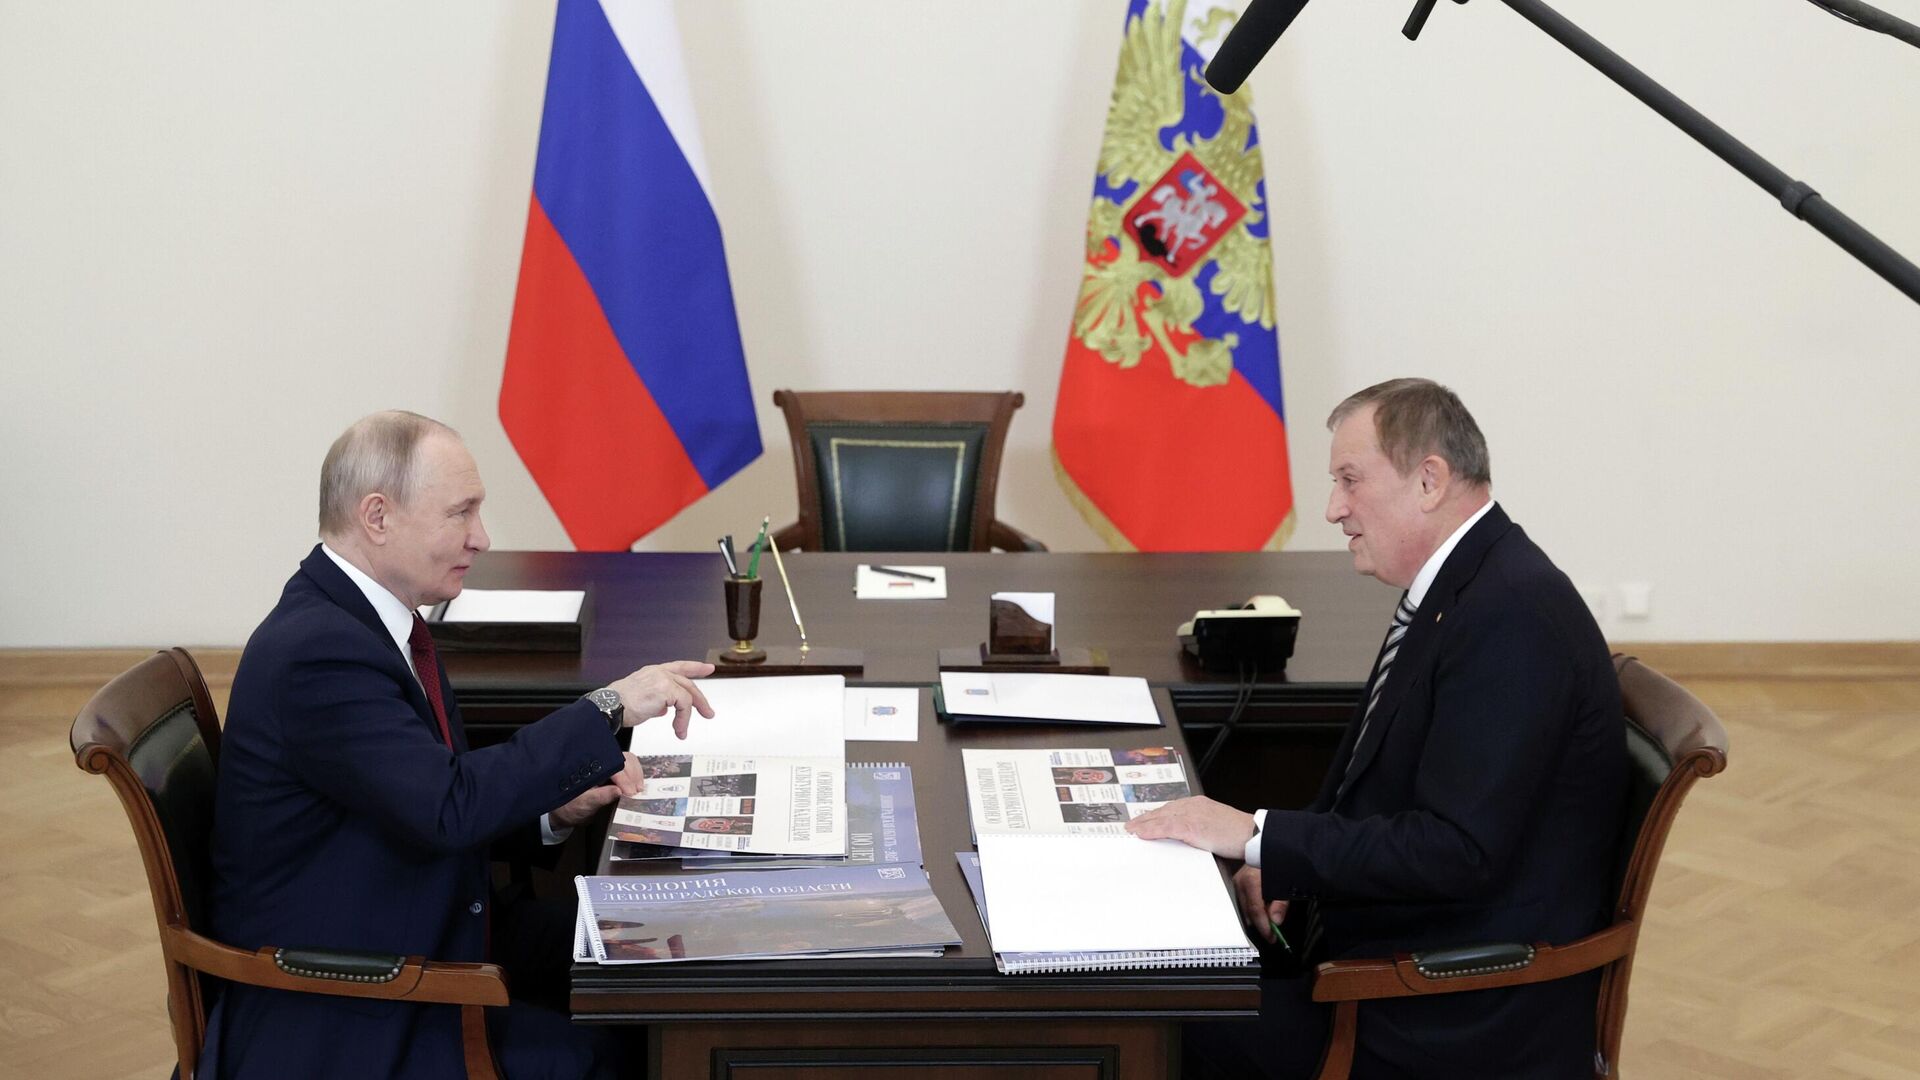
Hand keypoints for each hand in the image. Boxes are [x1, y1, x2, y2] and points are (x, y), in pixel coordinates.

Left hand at [550, 753, 644, 828]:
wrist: (567, 812)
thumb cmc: (570, 807)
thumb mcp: (582, 804)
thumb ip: (599, 797)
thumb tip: (617, 791)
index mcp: (589, 769)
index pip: (612, 767)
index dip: (624, 779)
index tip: (629, 793)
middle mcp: (599, 765)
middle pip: (623, 760)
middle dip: (633, 775)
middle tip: (636, 792)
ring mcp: (608, 768)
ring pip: (629, 761)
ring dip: (637, 774)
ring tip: (639, 789)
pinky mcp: (615, 774)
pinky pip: (630, 768)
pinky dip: (637, 776)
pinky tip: (638, 786)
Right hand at [610, 660, 714, 738]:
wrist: (609, 707)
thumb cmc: (618, 705)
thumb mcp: (641, 699)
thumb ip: (656, 701)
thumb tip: (665, 709)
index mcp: (653, 672)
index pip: (679, 667)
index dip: (695, 667)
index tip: (708, 668)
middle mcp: (658, 672)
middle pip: (687, 683)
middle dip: (700, 700)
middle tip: (708, 712)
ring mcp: (663, 679)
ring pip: (687, 696)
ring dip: (688, 716)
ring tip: (683, 730)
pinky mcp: (666, 690)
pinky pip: (684, 705)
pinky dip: (683, 720)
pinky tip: (678, 729)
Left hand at [1123, 796, 1255, 856]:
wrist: (1252, 834)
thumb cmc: (1239, 834)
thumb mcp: (1216, 828)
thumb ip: (1200, 829)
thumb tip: (1189, 838)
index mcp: (1199, 805)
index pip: (1172, 809)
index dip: (1156, 815)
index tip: (1145, 820)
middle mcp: (1193, 806)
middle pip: (1163, 811)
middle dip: (1146, 818)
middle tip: (1132, 825)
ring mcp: (1192, 814)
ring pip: (1161, 818)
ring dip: (1144, 824)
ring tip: (1131, 829)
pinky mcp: (1191, 826)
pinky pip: (1165, 827)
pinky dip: (1151, 830)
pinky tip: (1141, 833)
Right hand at [1233, 864, 1287, 943]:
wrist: (1270, 847)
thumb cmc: (1280, 862)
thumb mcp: (1285, 883)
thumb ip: (1281, 903)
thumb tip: (1276, 921)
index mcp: (1251, 881)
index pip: (1255, 910)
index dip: (1264, 927)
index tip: (1272, 937)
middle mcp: (1240, 882)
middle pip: (1248, 912)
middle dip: (1261, 925)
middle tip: (1273, 934)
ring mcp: (1237, 882)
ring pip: (1245, 909)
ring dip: (1257, 918)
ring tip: (1270, 922)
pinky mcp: (1238, 882)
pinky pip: (1244, 902)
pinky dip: (1254, 910)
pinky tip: (1264, 911)